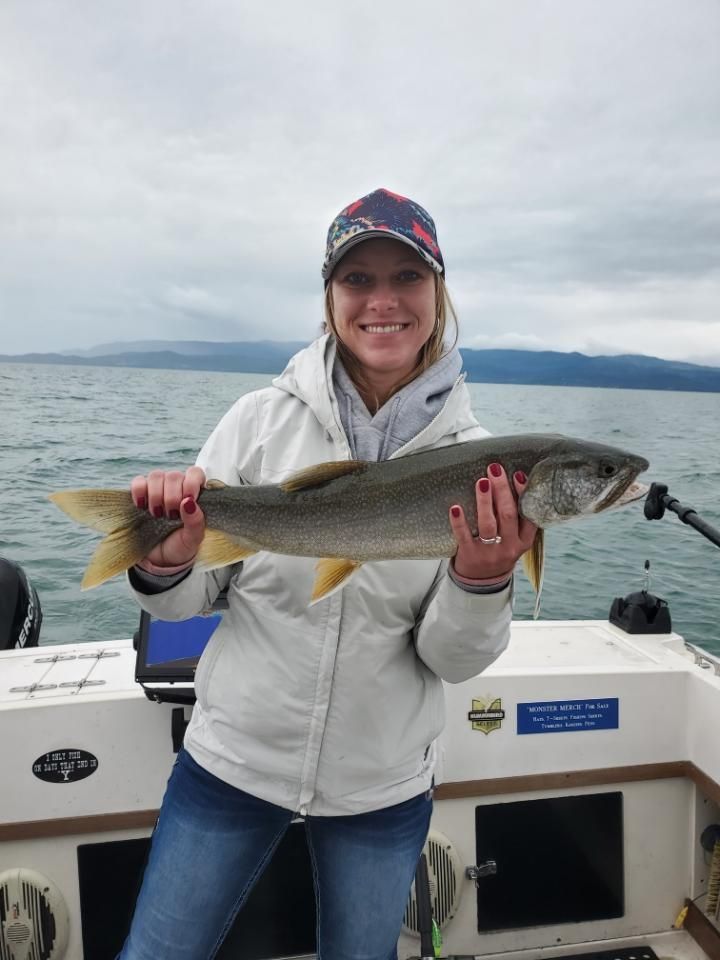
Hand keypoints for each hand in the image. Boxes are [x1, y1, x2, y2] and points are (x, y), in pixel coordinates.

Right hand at [131, 467, 206, 571]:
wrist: (161, 559)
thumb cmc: (181, 545)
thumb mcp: (193, 538)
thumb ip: (196, 521)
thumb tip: (189, 502)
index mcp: (194, 494)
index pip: (195, 473)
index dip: (191, 483)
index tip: (188, 499)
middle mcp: (177, 487)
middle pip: (174, 476)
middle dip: (172, 497)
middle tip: (171, 516)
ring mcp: (158, 489)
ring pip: (156, 476)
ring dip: (156, 495)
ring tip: (157, 514)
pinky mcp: (141, 494)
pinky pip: (138, 482)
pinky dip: (139, 491)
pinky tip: (141, 506)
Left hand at [449, 463, 536, 581]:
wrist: (482, 582)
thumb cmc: (499, 551)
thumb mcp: (515, 539)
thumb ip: (516, 518)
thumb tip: (511, 480)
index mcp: (524, 541)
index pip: (528, 515)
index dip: (524, 494)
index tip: (517, 474)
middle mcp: (509, 546)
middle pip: (508, 515)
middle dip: (502, 490)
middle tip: (495, 469)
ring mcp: (489, 552)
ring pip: (489, 524)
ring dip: (485, 501)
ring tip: (482, 482)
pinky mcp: (470, 555)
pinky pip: (464, 537)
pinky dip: (460, 522)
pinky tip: (455, 508)